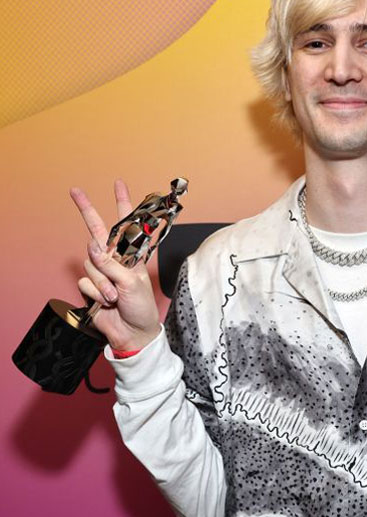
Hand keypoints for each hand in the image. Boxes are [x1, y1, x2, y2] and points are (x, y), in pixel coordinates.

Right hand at [70, 180, 160, 351]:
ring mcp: (101, 272)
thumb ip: (112, 264)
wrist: (132, 332)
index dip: (123, 204)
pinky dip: (96, 293)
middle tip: (75, 191)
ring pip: (91, 263)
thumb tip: (93, 248)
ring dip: (103, 281)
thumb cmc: (141, 307)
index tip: (118, 184)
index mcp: (131, 255)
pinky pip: (86, 281)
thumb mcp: (133, 282)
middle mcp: (114, 259)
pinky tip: (106, 302)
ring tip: (115, 296)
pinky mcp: (90, 286)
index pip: (126, 225)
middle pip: (97, 231)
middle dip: (86, 210)